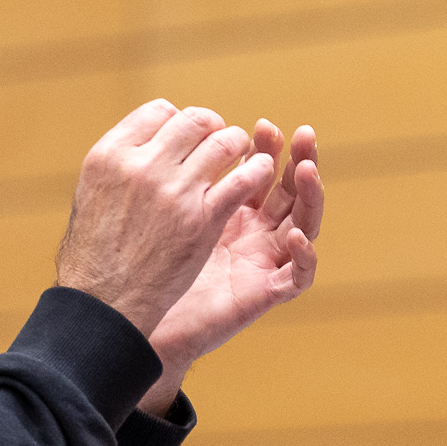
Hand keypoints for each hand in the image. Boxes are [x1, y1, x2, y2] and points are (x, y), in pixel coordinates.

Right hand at [55, 100, 277, 341]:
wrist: (104, 301)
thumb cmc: (95, 252)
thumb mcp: (91, 192)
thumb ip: (121, 162)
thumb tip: (148, 141)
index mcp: (111, 154)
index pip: (159, 111)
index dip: (179, 120)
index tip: (186, 137)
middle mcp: (142, 166)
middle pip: (193, 121)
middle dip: (212, 126)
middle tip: (221, 138)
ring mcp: (174, 191)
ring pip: (223, 143)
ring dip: (238, 143)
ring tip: (242, 153)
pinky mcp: (203, 219)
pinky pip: (241, 180)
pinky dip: (255, 171)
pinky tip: (259, 172)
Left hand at [139, 120, 321, 412]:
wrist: (135, 319)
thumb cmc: (147, 267)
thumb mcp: (164, 212)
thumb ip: (178, 178)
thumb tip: (173, 126)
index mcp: (235, 212)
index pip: (263, 173)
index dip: (268, 148)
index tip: (260, 126)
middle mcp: (256, 235)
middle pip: (292, 192)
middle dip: (301, 160)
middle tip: (302, 133)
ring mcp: (264, 262)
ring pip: (306, 225)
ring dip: (311, 197)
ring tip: (307, 170)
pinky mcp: (266, 294)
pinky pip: (299, 276)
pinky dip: (305, 256)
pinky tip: (297, 235)